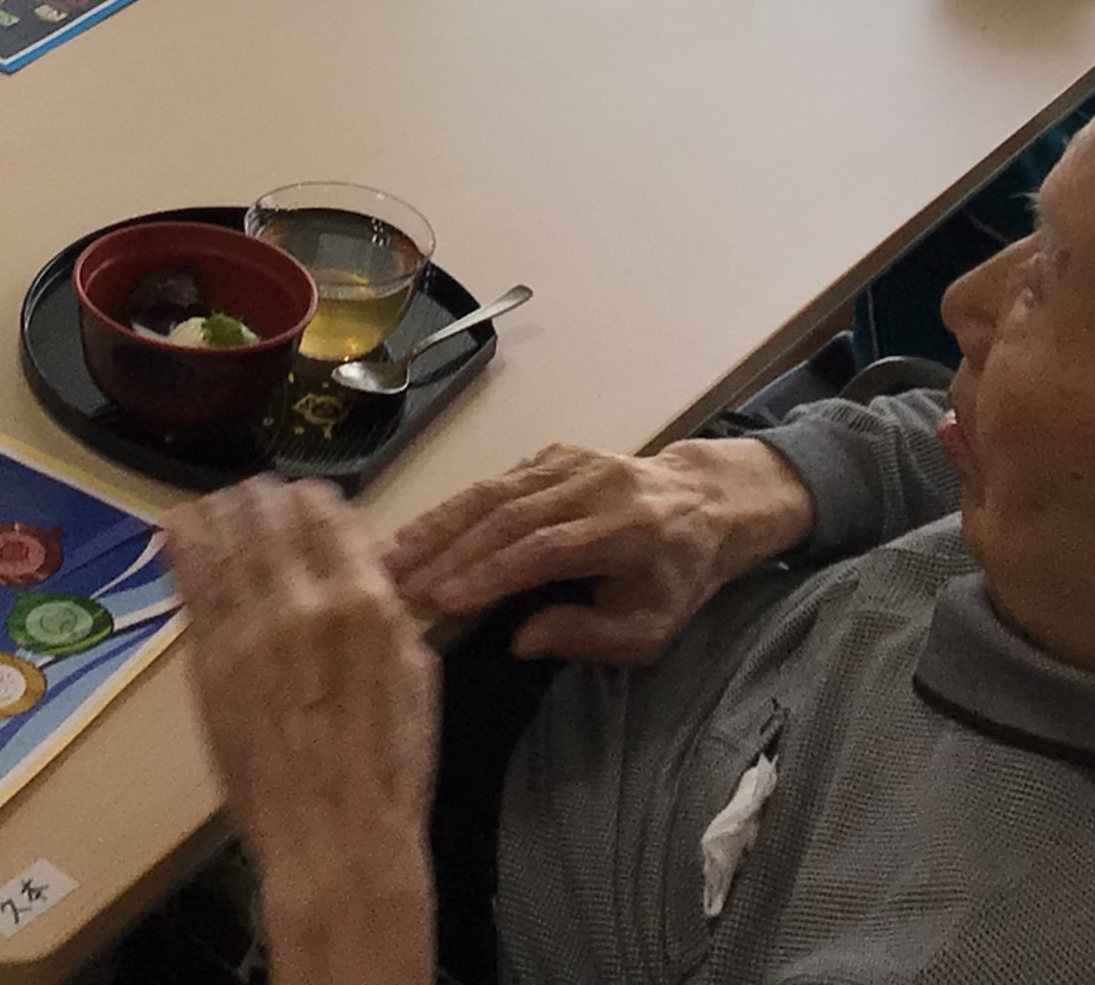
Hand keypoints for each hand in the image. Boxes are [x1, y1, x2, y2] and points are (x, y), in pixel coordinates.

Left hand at [165, 478, 437, 967]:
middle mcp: (304, 603)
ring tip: (222, 503)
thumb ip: (387, 609)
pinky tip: (180, 523)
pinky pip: (192, 582)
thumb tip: (360, 567)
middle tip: (259, 499)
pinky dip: (186, 544)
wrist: (334, 841)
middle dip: (266, 499)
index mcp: (366, 603)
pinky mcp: (208, 660)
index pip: (328, 515)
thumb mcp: (416, 673)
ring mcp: (248, 630)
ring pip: (227, 538)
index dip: (314, 501)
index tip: (307, 504)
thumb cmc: (388, 768)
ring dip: (224, 511)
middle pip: (272, 515)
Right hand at [382, 439, 813, 665]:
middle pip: (509, 515)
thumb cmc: (674, 577)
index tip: (442, 599)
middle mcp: (594, 486)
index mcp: (625, 530)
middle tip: (395, 584)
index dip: (490, 572)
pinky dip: (453, 507)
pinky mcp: (554, 454)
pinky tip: (418, 531)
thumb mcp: (648, 628)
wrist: (704, 503)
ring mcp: (571, 462)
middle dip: (447, 552)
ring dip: (437, 525)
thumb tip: (520, 640)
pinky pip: (497, 481)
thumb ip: (586, 635)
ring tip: (390, 556)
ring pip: (494, 492)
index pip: (545, 548)